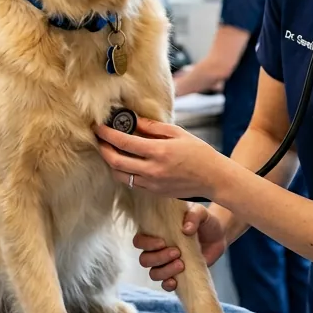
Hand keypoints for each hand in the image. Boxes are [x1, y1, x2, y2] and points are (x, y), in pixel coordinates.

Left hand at [95, 117, 229, 200]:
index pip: (124, 142)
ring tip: (110, 150)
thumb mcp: (178, 133)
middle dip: (103, 149)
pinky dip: (123, 171)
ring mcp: (152, 183)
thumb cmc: (199, 153)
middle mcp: (152, 170)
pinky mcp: (153, 192)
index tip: (98, 127)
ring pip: (120, 175)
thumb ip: (153, 127)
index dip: (107, 134)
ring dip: (111, 162)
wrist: (213, 178)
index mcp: (159, 152)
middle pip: (115, 161)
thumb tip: (133, 120)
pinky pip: (130, 182)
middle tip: (99, 139)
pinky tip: (125, 161)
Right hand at [134, 203, 225, 291]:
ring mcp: (167, 264)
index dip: (146, 244)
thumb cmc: (204, 222)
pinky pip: (165, 285)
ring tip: (182, 264)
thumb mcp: (201, 213)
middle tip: (177, 252)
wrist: (219, 236)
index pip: (139, 241)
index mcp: (157, 233)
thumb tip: (186, 229)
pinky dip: (167, 284)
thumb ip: (194, 216)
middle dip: (158, 258)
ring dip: (165, 271)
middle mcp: (158, 250)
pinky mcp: (178, 275)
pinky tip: (176, 281)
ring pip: (154, 273)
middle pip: (145, 260)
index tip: (162, 242)